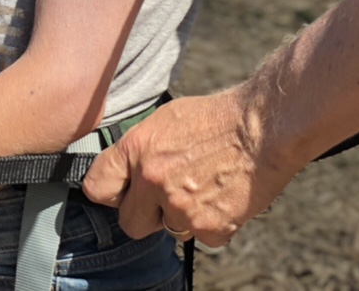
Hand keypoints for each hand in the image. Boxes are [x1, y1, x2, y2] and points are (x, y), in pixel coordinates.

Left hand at [82, 87, 290, 247]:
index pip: (97, 187)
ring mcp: (179, 206)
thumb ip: (139, 152)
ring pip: (170, 230)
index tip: (122, 194)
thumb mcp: (162, 123)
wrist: (261, 128)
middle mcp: (151, 179)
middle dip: (147, 215)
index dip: (111, 194)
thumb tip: (127, 174)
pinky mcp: (209, 226)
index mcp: (135, 149)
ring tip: (205, 187)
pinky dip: (214, 225)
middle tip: (168, 199)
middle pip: (130, 223)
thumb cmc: (214, 119)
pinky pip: (203, 238)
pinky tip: (223, 198)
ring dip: (184, 217)